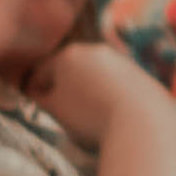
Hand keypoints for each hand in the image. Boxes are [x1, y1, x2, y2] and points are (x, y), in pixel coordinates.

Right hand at [36, 40, 159, 152]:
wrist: (142, 124)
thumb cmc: (91, 118)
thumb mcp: (56, 111)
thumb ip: (41, 99)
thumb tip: (37, 93)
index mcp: (69, 55)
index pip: (43, 71)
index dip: (34, 88)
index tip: (34, 102)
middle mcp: (95, 51)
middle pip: (71, 69)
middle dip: (63, 86)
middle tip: (60, 109)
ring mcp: (120, 61)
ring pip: (96, 76)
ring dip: (88, 90)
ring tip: (87, 115)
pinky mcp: (141, 75)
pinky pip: (118, 85)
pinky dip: (111, 96)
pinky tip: (111, 114)